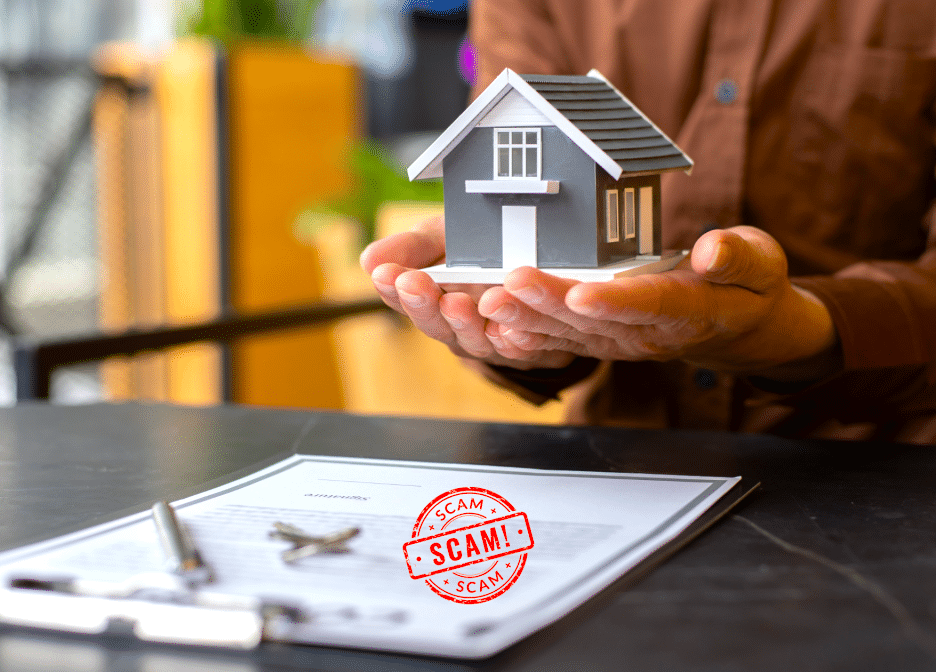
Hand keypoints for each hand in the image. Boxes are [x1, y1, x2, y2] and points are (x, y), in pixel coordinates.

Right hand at [359, 216, 575, 369]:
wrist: (536, 259)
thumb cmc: (478, 250)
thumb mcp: (442, 238)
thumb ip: (411, 248)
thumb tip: (368, 260)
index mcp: (431, 301)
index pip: (405, 299)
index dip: (393, 288)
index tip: (385, 273)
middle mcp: (457, 327)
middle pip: (436, 324)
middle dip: (424, 304)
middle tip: (414, 283)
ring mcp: (491, 341)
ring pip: (476, 339)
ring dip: (464, 322)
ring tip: (456, 301)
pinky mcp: (529, 347)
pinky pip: (523, 348)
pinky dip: (516, 340)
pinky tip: (511, 328)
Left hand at [477, 226, 837, 380]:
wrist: (736, 324)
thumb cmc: (746, 286)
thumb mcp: (761, 265)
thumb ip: (739, 259)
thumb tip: (713, 250)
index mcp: (689, 312)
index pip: (649, 306)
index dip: (615, 302)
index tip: (581, 293)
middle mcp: (648, 333)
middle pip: (594, 322)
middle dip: (549, 304)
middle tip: (509, 284)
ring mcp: (622, 341)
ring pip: (570, 334)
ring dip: (527, 319)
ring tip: (489, 302)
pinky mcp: (603, 340)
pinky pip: (563, 341)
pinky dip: (530, 335)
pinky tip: (495, 326)